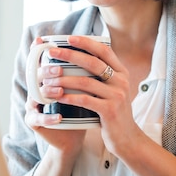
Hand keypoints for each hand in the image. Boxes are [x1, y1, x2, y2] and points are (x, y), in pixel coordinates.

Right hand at [24, 37, 85, 155]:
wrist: (74, 135)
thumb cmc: (80, 108)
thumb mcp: (84, 88)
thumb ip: (86, 70)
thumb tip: (103, 45)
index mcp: (47, 79)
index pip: (40, 62)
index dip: (38, 51)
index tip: (42, 40)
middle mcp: (36, 89)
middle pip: (36, 76)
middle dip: (47, 72)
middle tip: (59, 70)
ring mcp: (32, 106)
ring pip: (35, 96)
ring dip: (48, 93)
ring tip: (59, 92)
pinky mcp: (33, 122)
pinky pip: (38, 119)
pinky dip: (48, 118)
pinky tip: (59, 117)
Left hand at [44, 35, 141, 156]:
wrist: (127, 138)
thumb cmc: (114, 112)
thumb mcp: (114, 90)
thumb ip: (103, 76)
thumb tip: (79, 58)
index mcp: (122, 72)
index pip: (104, 50)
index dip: (86, 42)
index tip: (68, 38)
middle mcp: (121, 81)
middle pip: (93, 63)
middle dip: (69, 55)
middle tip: (52, 53)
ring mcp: (117, 96)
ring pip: (85, 82)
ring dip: (63, 80)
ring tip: (47, 79)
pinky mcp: (110, 111)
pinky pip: (85, 100)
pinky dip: (69, 97)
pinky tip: (57, 96)